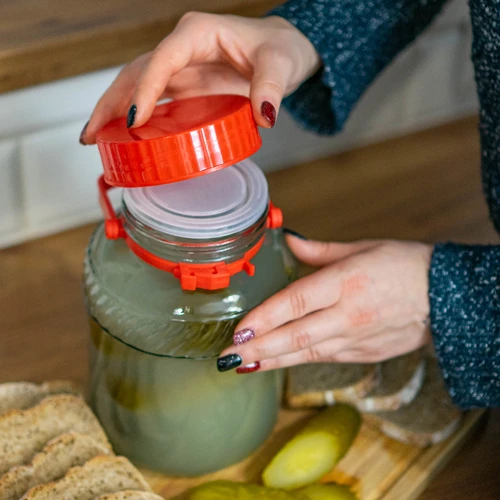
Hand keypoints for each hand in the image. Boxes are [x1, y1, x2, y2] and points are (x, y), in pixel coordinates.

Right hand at [81, 14, 320, 143]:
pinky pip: (154, 101)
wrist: (283, 54)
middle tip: (91, 134)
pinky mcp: (186, 87)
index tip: (135, 120)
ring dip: (114, 111)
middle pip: (137, 72)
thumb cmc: (281, 50)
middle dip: (111, 103)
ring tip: (94, 139)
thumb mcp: (281, 64)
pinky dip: (136, 117)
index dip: (145, 88)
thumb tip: (264, 115)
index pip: (162, 59)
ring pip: (137, 86)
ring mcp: (182, 68)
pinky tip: (124, 137)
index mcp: (198, 34)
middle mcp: (182, 48)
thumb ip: (271, 86)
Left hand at [218, 235, 432, 372]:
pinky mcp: (363, 354)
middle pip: (295, 336)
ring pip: (306, 353)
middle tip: (227, 357)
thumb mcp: (361, 248)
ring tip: (242, 366)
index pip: (295, 302)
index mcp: (346, 282)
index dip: (264, 317)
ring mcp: (356, 338)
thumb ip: (319, 251)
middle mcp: (349, 314)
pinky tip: (275, 364)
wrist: (446, 297)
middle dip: (258, 348)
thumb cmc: (404, 265)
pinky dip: (295, 362)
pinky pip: (323, 358)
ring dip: (271, 361)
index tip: (239, 329)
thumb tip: (289, 241)